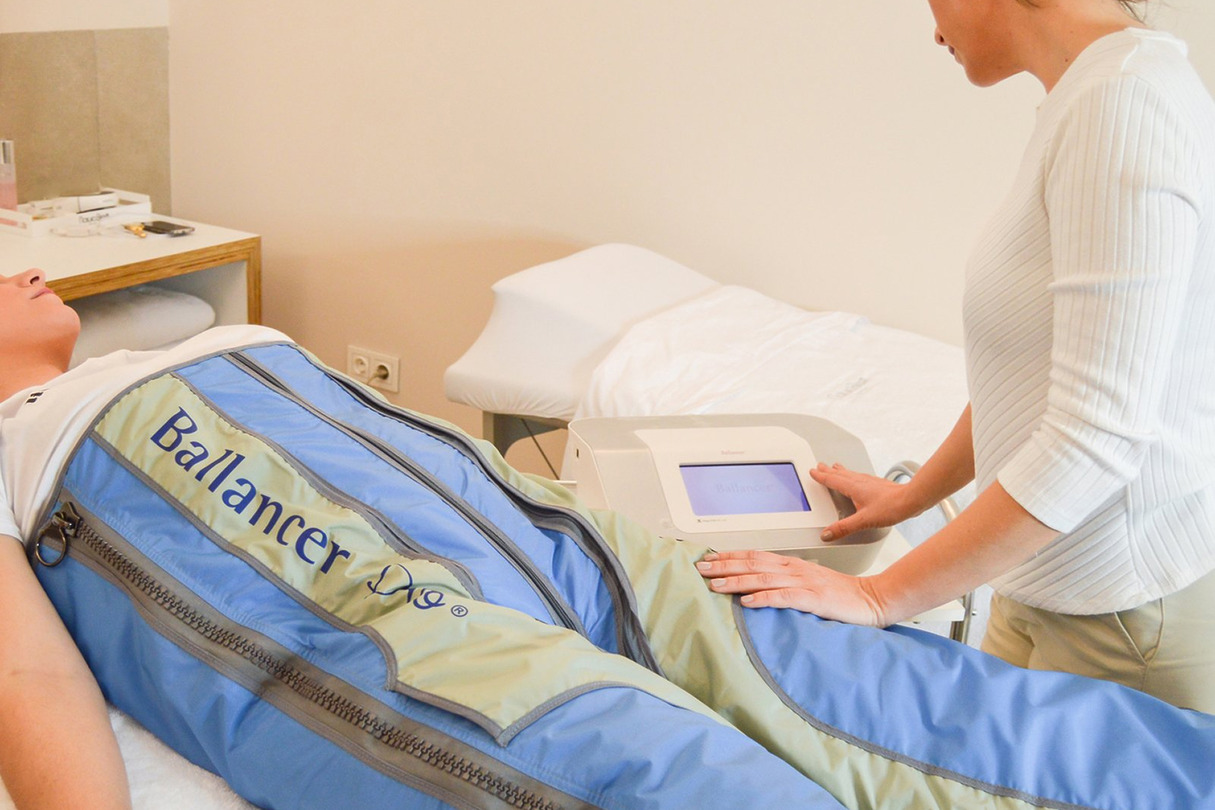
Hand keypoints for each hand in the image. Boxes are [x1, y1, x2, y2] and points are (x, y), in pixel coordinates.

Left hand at [696, 549, 889, 626]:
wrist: (872, 598)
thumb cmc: (840, 593)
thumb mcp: (808, 582)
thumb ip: (785, 581)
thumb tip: (758, 586)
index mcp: (792, 564)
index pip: (754, 555)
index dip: (730, 556)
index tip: (709, 558)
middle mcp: (794, 569)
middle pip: (753, 563)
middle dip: (724, 565)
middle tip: (701, 567)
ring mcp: (804, 582)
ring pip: (763, 578)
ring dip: (736, 581)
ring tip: (715, 584)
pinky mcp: (814, 598)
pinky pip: (784, 597)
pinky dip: (763, 598)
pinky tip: (747, 602)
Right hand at [811, 462, 914, 541]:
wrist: (911, 500)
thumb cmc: (891, 507)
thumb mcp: (863, 521)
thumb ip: (844, 528)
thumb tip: (827, 534)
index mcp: (853, 487)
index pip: (832, 480)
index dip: (821, 476)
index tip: (813, 471)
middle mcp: (861, 481)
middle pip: (840, 474)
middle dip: (828, 470)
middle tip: (820, 465)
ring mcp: (870, 482)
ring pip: (850, 473)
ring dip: (840, 471)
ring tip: (835, 467)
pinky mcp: (878, 484)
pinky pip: (860, 476)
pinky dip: (853, 475)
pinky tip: (858, 479)